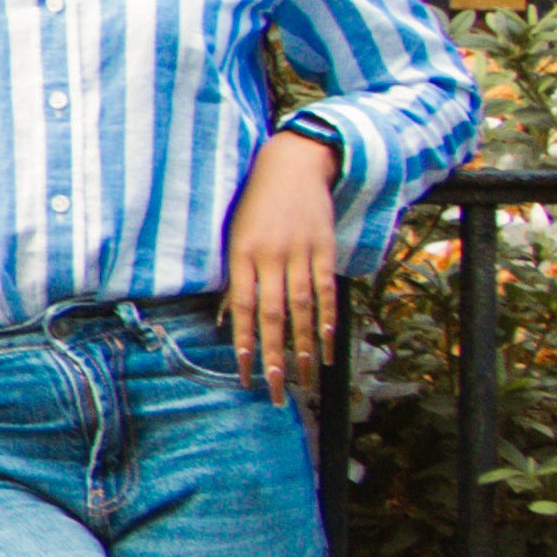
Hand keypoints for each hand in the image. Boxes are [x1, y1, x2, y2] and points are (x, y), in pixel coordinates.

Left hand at [222, 134, 346, 396]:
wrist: (292, 165)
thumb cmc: (254, 205)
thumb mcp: (233, 236)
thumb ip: (233, 278)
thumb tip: (227, 321)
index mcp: (241, 255)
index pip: (241, 309)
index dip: (243, 344)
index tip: (244, 375)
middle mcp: (270, 257)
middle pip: (272, 316)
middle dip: (274, 357)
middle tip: (278, 391)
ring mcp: (300, 253)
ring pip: (303, 310)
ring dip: (305, 348)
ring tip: (306, 378)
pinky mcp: (324, 249)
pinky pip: (327, 292)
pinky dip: (329, 321)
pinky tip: (329, 346)